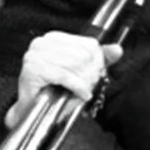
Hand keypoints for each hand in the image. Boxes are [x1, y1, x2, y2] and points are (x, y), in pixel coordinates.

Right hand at [5, 31, 122, 129]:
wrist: (32, 112)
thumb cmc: (53, 92)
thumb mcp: (80, 72)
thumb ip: (100, 59)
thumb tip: (117, 50)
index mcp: (53, 38)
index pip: (88, 44)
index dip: (97, 62)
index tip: (95, 76)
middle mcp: (41, 43)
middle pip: (82, 55)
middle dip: (90, 74)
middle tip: (89, 86)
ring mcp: (34, 55)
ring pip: (74, 64)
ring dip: (83, 82)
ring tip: (82, 91)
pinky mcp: (33, 70)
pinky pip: (64, 75)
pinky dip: (76, 87)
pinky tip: (80, 94)